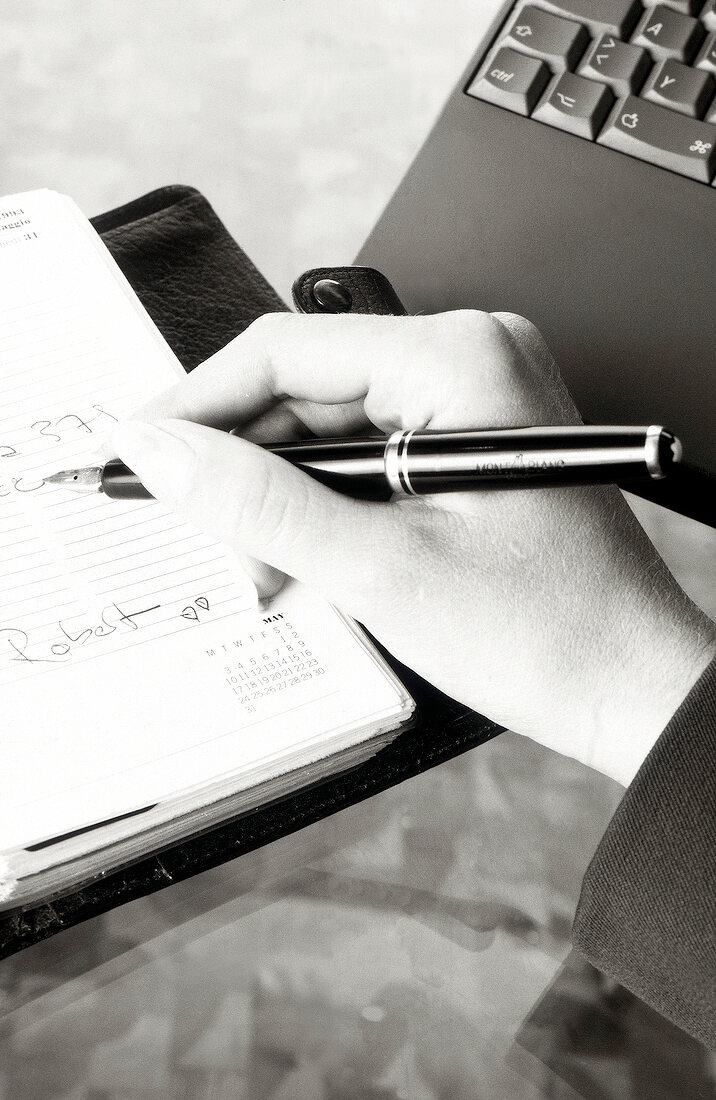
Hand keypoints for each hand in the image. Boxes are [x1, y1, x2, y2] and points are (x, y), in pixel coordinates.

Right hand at [112, 311, 715, 784]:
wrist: (629, 687)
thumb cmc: (549, 632)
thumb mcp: (378, 567)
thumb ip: (258, 503)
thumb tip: (163, 452)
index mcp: (459, 359)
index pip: (285, 352)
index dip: (197, 405)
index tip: (140, 452)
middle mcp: (471, 358)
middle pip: (307, 391)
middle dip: (247, 472)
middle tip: (206, 538)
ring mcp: (474, 399)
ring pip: (332, 430)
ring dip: (286, 501)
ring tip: (268, 572)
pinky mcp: (471, 441)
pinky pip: (372, 455)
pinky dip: (331, 508)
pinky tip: (311, 561)